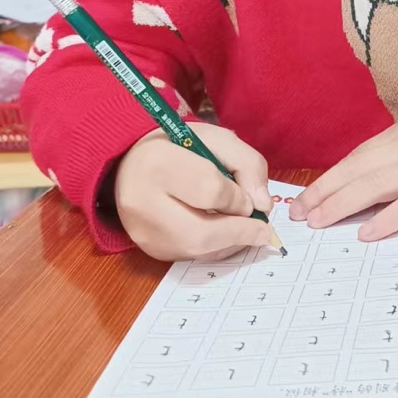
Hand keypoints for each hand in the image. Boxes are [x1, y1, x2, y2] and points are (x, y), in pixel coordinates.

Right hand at [114, 124, 272, 261]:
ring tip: (246, 229)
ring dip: (231, 244)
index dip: (238, 199)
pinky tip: (225, 234)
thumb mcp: (217, 140)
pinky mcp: (148, 250)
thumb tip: (263, 205)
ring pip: (198, 251)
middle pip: (202, 233)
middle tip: (263, 230)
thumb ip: (247, 164)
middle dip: (240, 233)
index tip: (249, 198)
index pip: (210, 191)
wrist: (134, 163)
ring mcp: (142, 232)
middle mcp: (142, 203)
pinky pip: (191, 257)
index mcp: (158, 163)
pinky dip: (216, 249)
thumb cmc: (179, 148)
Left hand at [289, 106, 397, 239]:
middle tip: (300, 213)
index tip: (305, 197)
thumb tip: (363, 171)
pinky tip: (365, 232)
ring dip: (343, 205)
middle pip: (359, 172)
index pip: (357, 158)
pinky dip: (387, 219)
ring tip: (319, 222)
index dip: (329, 178)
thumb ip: (397, 148)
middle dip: (326, 193)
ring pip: (376, 187)